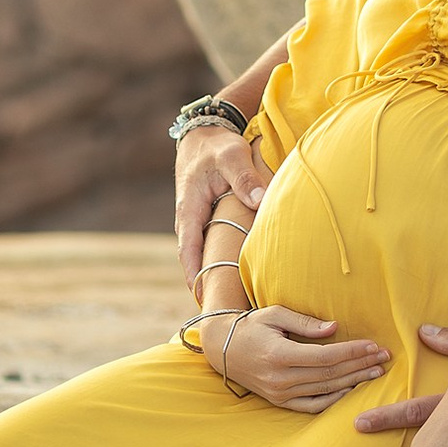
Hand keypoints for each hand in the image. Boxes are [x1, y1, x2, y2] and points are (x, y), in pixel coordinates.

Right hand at [175, 125, 268, 288]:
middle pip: (195, 259)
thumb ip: (244, 178)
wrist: (205, 134)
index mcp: (189, 209)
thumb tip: (259, 201)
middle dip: (206, 283)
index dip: (194, 275)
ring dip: (215, 273)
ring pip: (205, 252)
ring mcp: (198, 220)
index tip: (202, 299)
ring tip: (233, 301)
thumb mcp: (231, 156)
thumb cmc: (216, 146)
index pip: (188, 250)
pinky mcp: (208, 219)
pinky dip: (222, 258)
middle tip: (223, 312)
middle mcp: (189, 220)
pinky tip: (239, 273)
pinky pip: (213, 244)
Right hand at [210, 304, 388, 411]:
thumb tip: (335, 328)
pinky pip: (312, 406)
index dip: (352, 352)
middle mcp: (281, 379)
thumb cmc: (251, 326)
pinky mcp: (280, 402)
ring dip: (353, 382)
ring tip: (376, 373)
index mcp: (280, 356)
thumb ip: (305, 324)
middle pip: (330, 374)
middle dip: (360, 365)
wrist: (222, 349)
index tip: (373, 345)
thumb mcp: (275, 315)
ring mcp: (280, 394)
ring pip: (325, 390)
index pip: (325, 356)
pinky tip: (352, 392)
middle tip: (384, 357)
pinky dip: (334, 401)